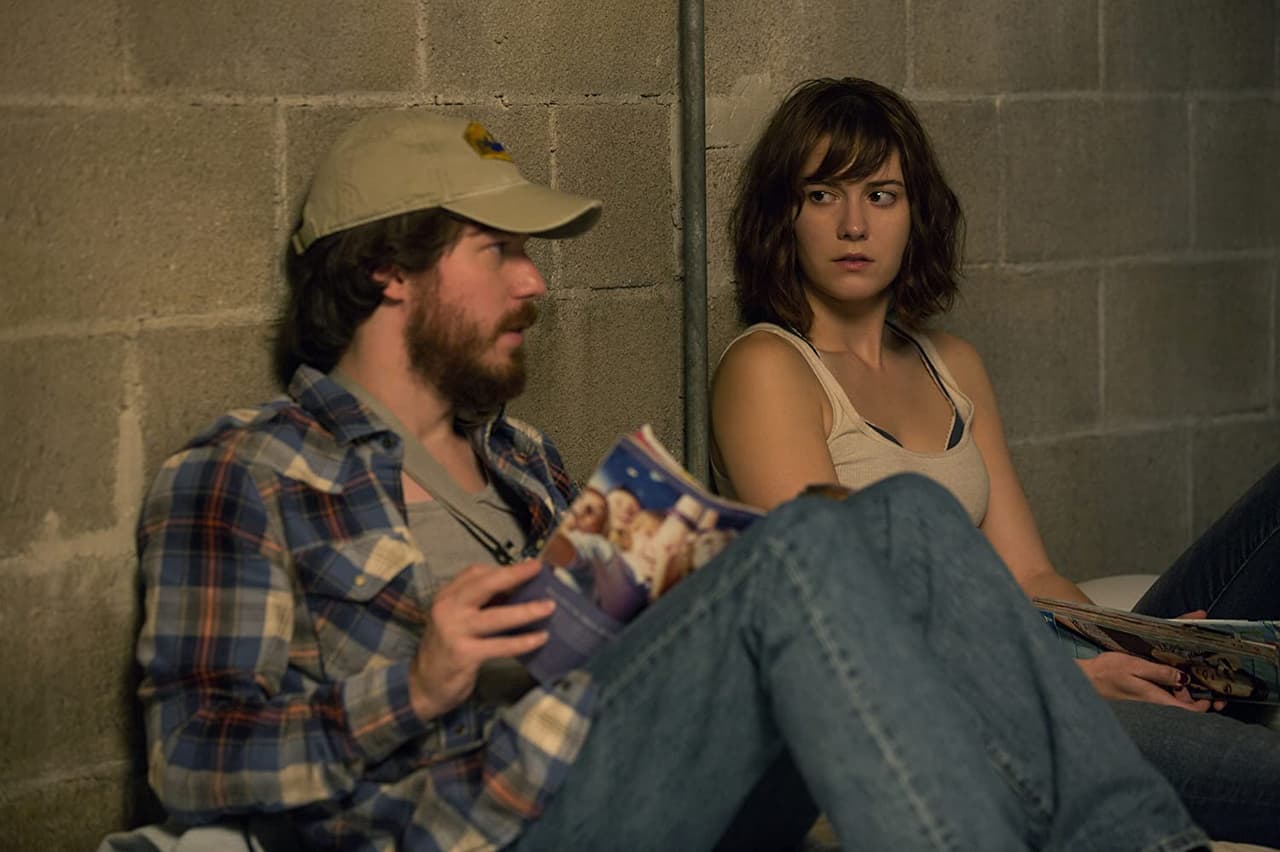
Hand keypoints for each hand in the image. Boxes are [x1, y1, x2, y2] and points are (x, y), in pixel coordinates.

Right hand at [409, 559, 553, 719]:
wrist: (423, 685)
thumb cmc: (447, 648)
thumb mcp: (458, 619)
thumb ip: (481, 604)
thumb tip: (520, 589)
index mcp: (446, 596)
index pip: (475, 573)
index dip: (503, 569)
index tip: (528, 567)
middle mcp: (447, 609)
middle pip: (484, 585)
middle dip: (514, 575)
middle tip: (538, 569)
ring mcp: (454, 631)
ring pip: (496, 616)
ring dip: (526, 610)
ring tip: (550, 607)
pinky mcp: (464, 654)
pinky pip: (499, 645)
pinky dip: (522, 641)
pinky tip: (540, 638)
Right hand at [1077, 653, 1213, 711]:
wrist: (1084, 680)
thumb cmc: (1105, 674)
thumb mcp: (1134, 667)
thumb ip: (1160, 673)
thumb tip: (1184, 679)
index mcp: (1157, 700)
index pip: (1191, 712)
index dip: (1207, 706)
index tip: (1218, 695)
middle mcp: (1157, 704)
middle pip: (1187, 705)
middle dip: (1196, 693)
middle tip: (1197, 675)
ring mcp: (1151, 701)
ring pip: (1177, 699)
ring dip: (1182, 687)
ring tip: (1181, 670)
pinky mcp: (1144, 696)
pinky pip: (1165, 694)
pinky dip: (1171, 685)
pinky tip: (1167, 672)